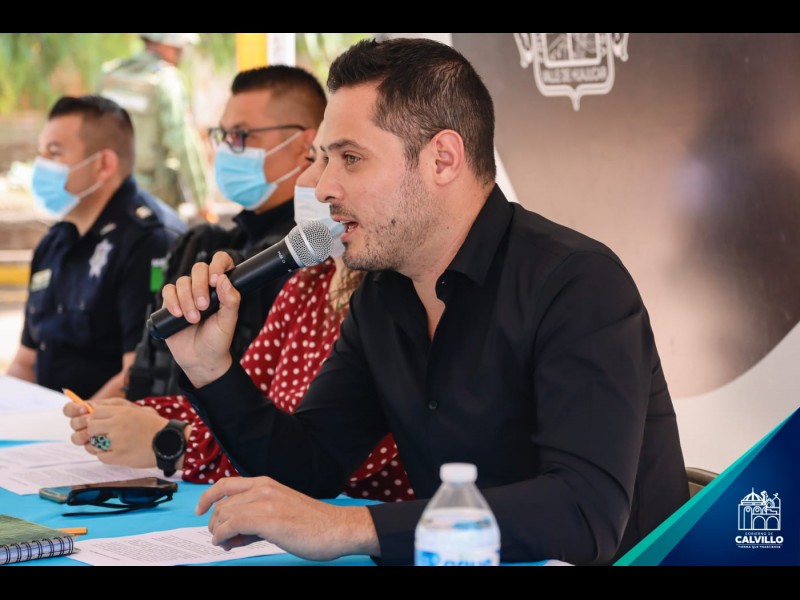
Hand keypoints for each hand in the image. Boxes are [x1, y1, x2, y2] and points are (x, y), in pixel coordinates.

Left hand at [65, 398, 166, 467]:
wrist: (169, 443)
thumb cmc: (154, 427)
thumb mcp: (138, 411)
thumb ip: (117, 408)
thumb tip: (95, 409)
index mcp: (123, 412)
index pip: (95, 412)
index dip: (95, 418)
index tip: (101, 423)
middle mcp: (118, 425)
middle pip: (91, 427)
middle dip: (95, 432)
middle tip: (105, 435)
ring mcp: (117, 441)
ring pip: (93, 443)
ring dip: (100, 445)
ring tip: (112, 445)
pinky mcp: (119, 456)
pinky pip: (101, 456)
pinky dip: (106, 456)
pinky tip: (117, 452)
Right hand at [161, 251, 238, 387]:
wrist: (200, 359)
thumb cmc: (218, 340)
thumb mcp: (229, 321)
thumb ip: (231, 300)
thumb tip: (224, 280)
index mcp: (222, 288)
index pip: (221, 261)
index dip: (218, 264)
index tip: (216, 280)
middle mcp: (204, 287)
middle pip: (198, 269)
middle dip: (200, 286)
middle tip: (204, 306)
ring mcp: (187, 294)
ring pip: (182, 281)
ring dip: (187, 299)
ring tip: (193, 319)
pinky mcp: (172, 303)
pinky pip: (168, 291)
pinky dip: (172, 301)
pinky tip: (178, 314)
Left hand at [196, 477, 379, 560]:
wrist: (337, 528)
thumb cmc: (314, 524)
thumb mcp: (281, 511)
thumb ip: (257, 516)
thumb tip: (233, 533)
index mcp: (266, 484)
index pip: (226, 485)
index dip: (207, 497)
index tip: (200, 511)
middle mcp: (263, 489)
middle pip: (221, 503)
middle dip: (216, 524)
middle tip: (224, 541)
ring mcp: (265, 503)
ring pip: (224, 514)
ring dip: (219, 533)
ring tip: (230, 545)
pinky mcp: (268, 520)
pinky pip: (231, 525)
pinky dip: (222, 536)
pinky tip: (227, 544)